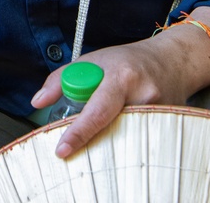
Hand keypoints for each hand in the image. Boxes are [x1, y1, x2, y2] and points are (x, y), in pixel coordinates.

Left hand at [29, 42, 197, 158]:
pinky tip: (126, 134)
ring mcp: (161, 112)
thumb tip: (37, 102)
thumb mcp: (90, 60)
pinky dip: (131, 142)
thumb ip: (60, 79)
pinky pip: (145, 142)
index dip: (78, 132)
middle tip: (81, 148)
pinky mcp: (172, 124)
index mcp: (121, 77)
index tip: (62, 150)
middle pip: (114, 130)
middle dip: (95, 141)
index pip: (97, 111)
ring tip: (107, 134)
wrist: (172, 60)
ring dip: (113, 142)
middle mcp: (144, 95)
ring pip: (129, 139)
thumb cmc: (126, 61)